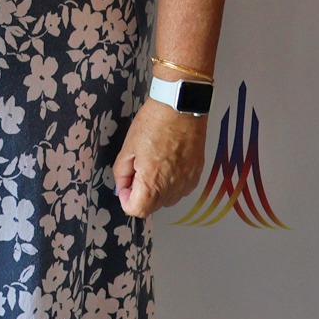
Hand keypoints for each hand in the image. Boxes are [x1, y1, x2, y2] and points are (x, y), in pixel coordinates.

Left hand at [112, 99, 207, 218]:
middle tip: (136, 170)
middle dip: (140, 194)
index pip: (138, 211)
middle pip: (153, 207)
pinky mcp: (197, 174)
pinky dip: (171, 182)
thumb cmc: (153, 123)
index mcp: (153, 181)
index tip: (125, 185)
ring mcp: (188, 182)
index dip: (126, 200)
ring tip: (153, 164)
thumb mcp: (128, 147)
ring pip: (167, 199)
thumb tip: (121, 187)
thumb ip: (122, 172)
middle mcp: (173, 187)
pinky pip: (180, 189)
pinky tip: (167, 163)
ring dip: (157, 189)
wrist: (180, 108)